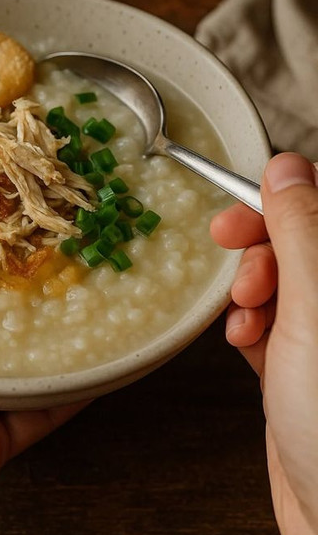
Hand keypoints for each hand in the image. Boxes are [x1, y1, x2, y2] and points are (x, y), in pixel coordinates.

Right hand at [210, 153, 317, 534]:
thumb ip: (302, 231)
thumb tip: (287, 166)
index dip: (284, 199)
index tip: (244, 207)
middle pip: (302, 241)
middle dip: (261, 244)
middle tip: (230, 250)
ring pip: (281, 281)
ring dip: (252, 287)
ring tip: (245, 312)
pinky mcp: (303, 368)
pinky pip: (269, 323)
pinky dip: (248, 324)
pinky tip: (244, 340)